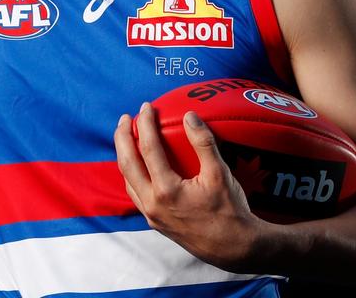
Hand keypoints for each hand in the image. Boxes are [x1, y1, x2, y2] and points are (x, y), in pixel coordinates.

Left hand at [113, 101, 268, 273]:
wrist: (233, 248)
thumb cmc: (230, 212)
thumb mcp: (219, 174)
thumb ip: (203, 142)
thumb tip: (190, 116)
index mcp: (166, 190)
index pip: (148, 148)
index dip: (145, 123)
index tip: (146, 107)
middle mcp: (152, 204)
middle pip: (126, 164)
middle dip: (122, 137)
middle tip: (125, 118)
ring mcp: (151, 215)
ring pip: (127, 180)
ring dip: (125, 156)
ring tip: (128, 137)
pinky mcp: (156, 222)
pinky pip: (135, 193)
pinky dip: (133, 174)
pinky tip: (140, 166)